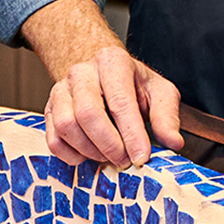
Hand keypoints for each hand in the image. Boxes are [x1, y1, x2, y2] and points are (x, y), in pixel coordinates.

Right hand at [44, 48, 184, 168]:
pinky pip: (53, 138)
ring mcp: (61, 89)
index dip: (131, 134)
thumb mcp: (159, 93)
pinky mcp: (49, 109)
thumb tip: (174, 142)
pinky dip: (71, 155)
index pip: (120, 102)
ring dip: (90, 151)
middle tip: (126, 161)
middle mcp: (82, 72)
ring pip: (66, 127)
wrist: (105, 76)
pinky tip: (89, 155)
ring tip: (110, 157)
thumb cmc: (134, 85)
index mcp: (113, 62)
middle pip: (88, 114)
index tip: (142, 157)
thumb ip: (167, 117)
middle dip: (109, 145)